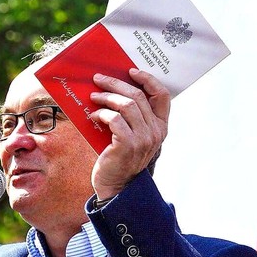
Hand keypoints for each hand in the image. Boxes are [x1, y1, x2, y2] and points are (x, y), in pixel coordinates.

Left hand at [88, 68, 169, 198]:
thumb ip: (132, 116)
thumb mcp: (134, 135)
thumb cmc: (120, 156)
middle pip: (138, 96)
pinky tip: (93, 115)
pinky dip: (102, 113)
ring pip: (127, 105)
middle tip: (99, 79)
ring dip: (107, 97)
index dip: (148, 79)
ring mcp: (143, 139)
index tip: (131, 71)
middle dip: (116, 83)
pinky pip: (115, 119)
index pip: (162, 95)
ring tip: (93, 96)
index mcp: (161, 126)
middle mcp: (156, 131)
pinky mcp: (127, 145)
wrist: (116, 186)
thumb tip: (114, 88)